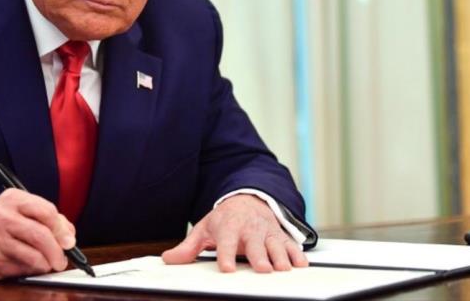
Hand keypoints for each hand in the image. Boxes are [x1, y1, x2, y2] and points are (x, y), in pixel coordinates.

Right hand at [0, 188, 75, 280]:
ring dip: (46, 264)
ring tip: (46, 263)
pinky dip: (30, 271)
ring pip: (33, 257)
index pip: (46, 211)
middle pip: (41, 236)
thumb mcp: (19, 210)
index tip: (69, 241)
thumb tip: (68, 236)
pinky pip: (21, 270)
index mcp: (12, 199)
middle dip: (57, 251)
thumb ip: (46, 218)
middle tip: (62, 260)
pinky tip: (25, 265)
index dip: (62, 229)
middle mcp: (1, 217)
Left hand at [162, 194, 307, 272]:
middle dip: (260, 257)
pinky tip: (300, 264)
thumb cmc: (225, 220)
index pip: (226, 243)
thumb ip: (188, 247)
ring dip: (280, 257)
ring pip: (276, 246)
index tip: (227, 268)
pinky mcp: (280, 236)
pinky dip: (297, 254)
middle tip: (262, 269)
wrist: (248, 200)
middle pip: (255, 245)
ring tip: (282, 269)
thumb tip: (169, 259)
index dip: (226, 255)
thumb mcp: (204, 229)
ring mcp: (267, 233)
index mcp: (228, 228)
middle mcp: (249, 230)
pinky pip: (291, 245)